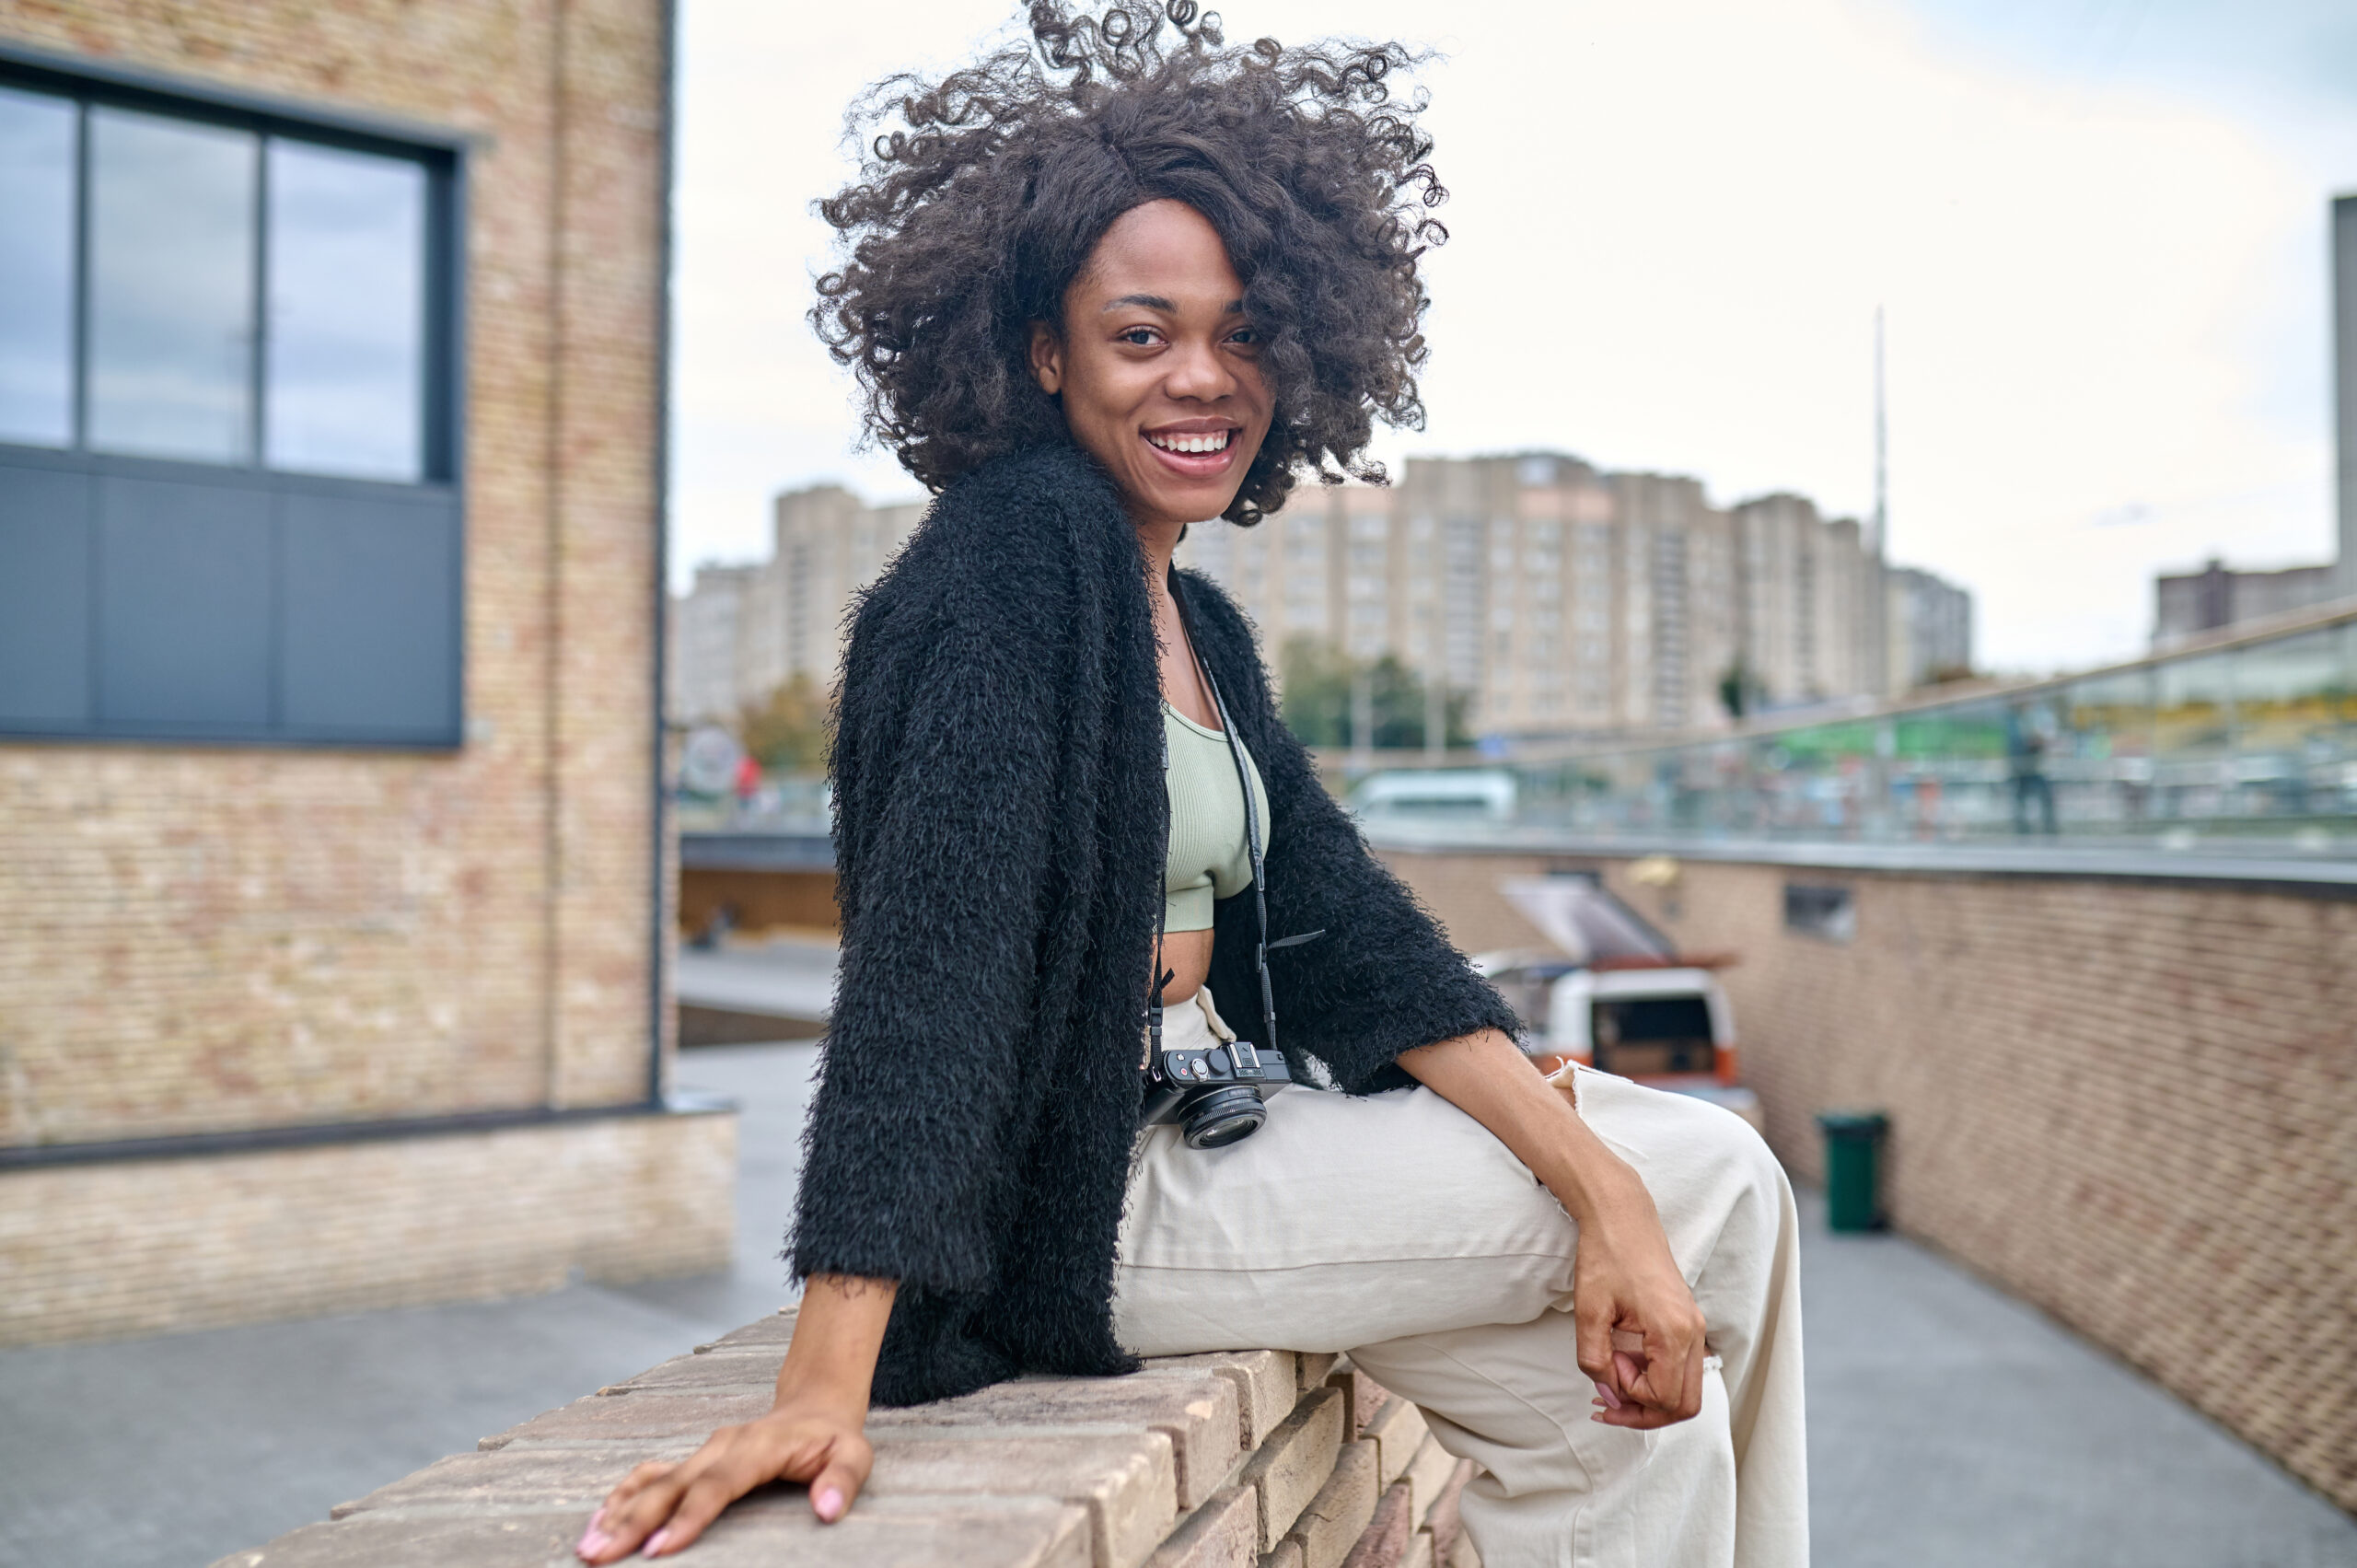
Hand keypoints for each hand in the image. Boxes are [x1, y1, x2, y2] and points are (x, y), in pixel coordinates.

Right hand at [575, 1395, 873, 1560]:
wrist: (815, 1406)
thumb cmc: (833, 1439)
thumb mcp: (855, 1455)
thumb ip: (842, 1481)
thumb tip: (827, 1510)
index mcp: (758, 1447)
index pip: (717, 1485)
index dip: (688, 1517)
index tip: (659, 1548)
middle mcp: (722, 1446)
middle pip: (672, 1485)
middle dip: (634, 1521)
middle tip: (598, 1555)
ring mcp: (704, 1450)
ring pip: (654, 1481)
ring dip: (618, 1511)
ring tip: (587, 1544)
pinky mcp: (695, 1458)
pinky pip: (652, 1474)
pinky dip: (624, 1495)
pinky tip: (599, 1519)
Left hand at [1572, 1178, 1708, 1429]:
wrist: (1622, 1218)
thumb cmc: (1605, 1257)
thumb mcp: (1589, 1312)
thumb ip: (1595, 1361)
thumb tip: (1608, 1395)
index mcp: (1674, 1331)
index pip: (1664, 1398)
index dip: (1630, 1396)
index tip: (1606, 1368)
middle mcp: (1693, 1333)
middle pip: (1684, 1404)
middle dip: (1644, 1412)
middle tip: (1606, 1401)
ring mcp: (1695, 1329)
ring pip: (1686, 1391)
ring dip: (1649, 1397)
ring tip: (1612, 1378)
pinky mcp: (1688, 1324)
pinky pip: (1681, 1368)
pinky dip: (1655, 1377)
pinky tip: (1624, 1365)